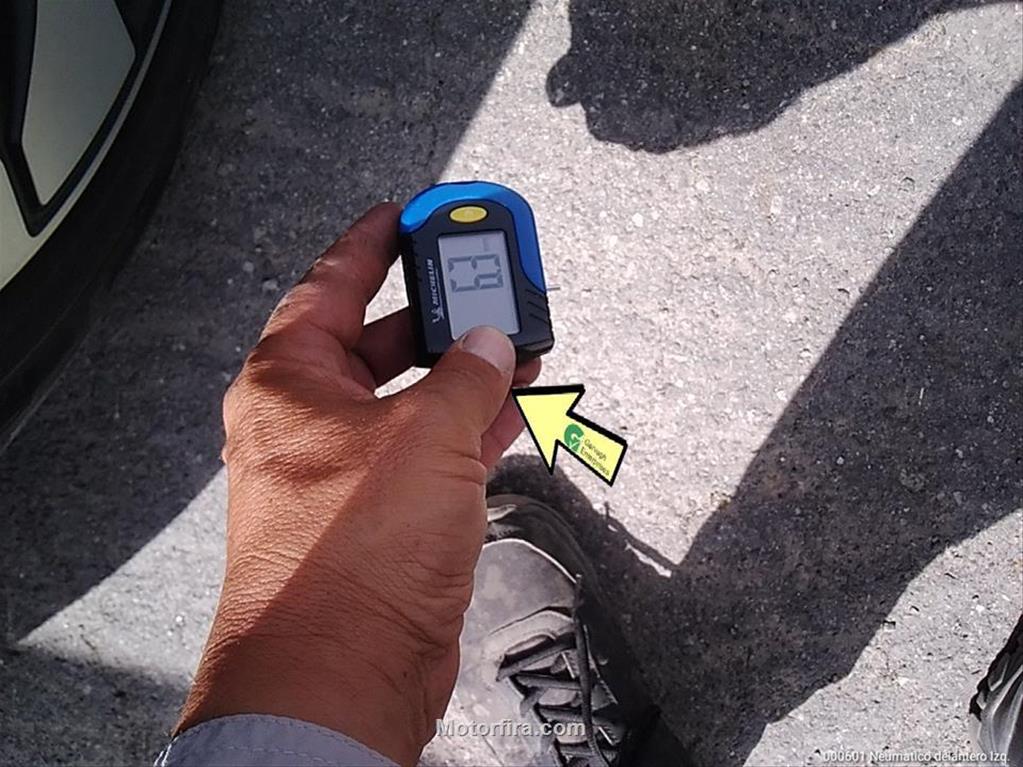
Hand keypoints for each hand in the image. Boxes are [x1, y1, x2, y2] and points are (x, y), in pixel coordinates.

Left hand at [176, 203, 540, 765]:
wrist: (344, 670)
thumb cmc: (352, 549)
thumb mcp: (425, 434)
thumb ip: (466, 377)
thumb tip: (491, 341)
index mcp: (289, 382)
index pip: (330, 284)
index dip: (372, 243)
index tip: (405, 211)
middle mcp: (308, 422)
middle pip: (375, 341)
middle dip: (434, 313)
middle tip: (481, 280)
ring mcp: (345, 471)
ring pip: (410, 399)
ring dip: (462, 372)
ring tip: (515, 341)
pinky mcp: (381, 516)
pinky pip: (428, 450)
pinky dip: (469, 426)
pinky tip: (512, 405)